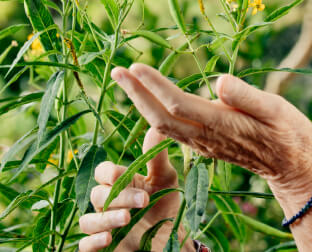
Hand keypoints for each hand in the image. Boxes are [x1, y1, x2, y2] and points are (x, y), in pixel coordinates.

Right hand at [78, 127, 189, 251]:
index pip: (102, 172)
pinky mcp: (101, 247)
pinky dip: (93, 241)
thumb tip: (157, 128)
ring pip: (87, 220)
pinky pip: (85, 245)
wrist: (170, 238)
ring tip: (127, 219)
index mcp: (119, 183)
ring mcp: (102, 225)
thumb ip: (157, 158)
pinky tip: (108, 238)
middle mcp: (106, 203)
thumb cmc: (164, 205)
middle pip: (97, 195)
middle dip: (119, 197)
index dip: (108, 173)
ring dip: (105, 219)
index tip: (121, 174)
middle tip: (144, 200)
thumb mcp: (166, 180)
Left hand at [110, 63, 311, 196]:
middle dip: (136, 94)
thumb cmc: (289, 134)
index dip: (155, 86)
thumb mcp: (277, 109)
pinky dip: (153, 113)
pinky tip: (148, 101)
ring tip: (126, 81)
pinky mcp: (205, 145)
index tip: (136, 67)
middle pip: (160, 117)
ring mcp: (203, 143)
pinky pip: (171, 131)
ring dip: (140, 103)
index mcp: (222, 124)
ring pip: (162, 125)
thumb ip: (247, 97)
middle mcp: (206, 137)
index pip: (178, 104)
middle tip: (117, 71)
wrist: (292, 166)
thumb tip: (219, 81)